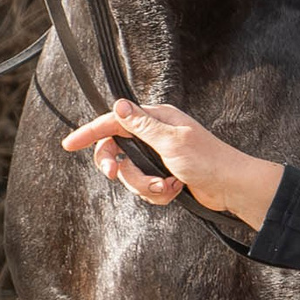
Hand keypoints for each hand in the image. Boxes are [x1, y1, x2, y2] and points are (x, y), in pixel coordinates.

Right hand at [60, 98, 281, 226]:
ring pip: (130, 174)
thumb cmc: (207, 160)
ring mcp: (158, 156)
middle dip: (119, 168)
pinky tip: (175, 191)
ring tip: (167, 186)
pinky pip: (145, 188)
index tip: (69, 144)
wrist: (230, 187)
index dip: (90, 132)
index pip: (114, 121)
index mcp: (156, 119)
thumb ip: (142, 126)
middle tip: (116, 175)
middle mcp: (154, 135)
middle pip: (116, 151)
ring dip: (145, 185)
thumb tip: (119, 105)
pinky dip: (157, 194)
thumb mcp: (171, 141)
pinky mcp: (163, 175)